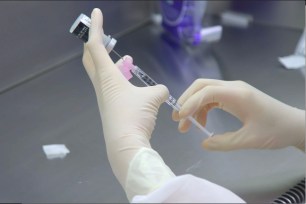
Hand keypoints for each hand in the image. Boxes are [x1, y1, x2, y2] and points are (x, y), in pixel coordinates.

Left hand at [83, 9, 169, 186]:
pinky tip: (132, 83)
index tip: (96, 14)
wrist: (126, 145)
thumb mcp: (152, 98)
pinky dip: (120, 79)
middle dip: (97, 45)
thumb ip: (158, 89)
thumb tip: (160, 91)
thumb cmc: (134, 117)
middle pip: (91, 58)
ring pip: (104, 73)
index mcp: (107, 77)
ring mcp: (104, 97)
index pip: (96, 46)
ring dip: (114, 65)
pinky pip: (112, 86)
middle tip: (106, 38)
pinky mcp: (110, 107)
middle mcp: (102, 85)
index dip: (96, 28)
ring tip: (129, 62)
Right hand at [172, 79, 304, 150]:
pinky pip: (213, 97)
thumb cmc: (275, 130)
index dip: (190, 104)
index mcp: (237, 94)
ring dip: (193, 106)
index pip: (206, 92)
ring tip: (188, 126)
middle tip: (178, 119)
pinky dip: (203, 108)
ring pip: (205, 91)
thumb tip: (203, 143)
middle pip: (201, 85)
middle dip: (186, 100)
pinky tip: (202, 122)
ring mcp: (233, 90)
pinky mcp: (234, 96)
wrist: (294, 125)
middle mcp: (233, 87)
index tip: (180, 119)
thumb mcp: (249, 140)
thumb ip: (224, 143)